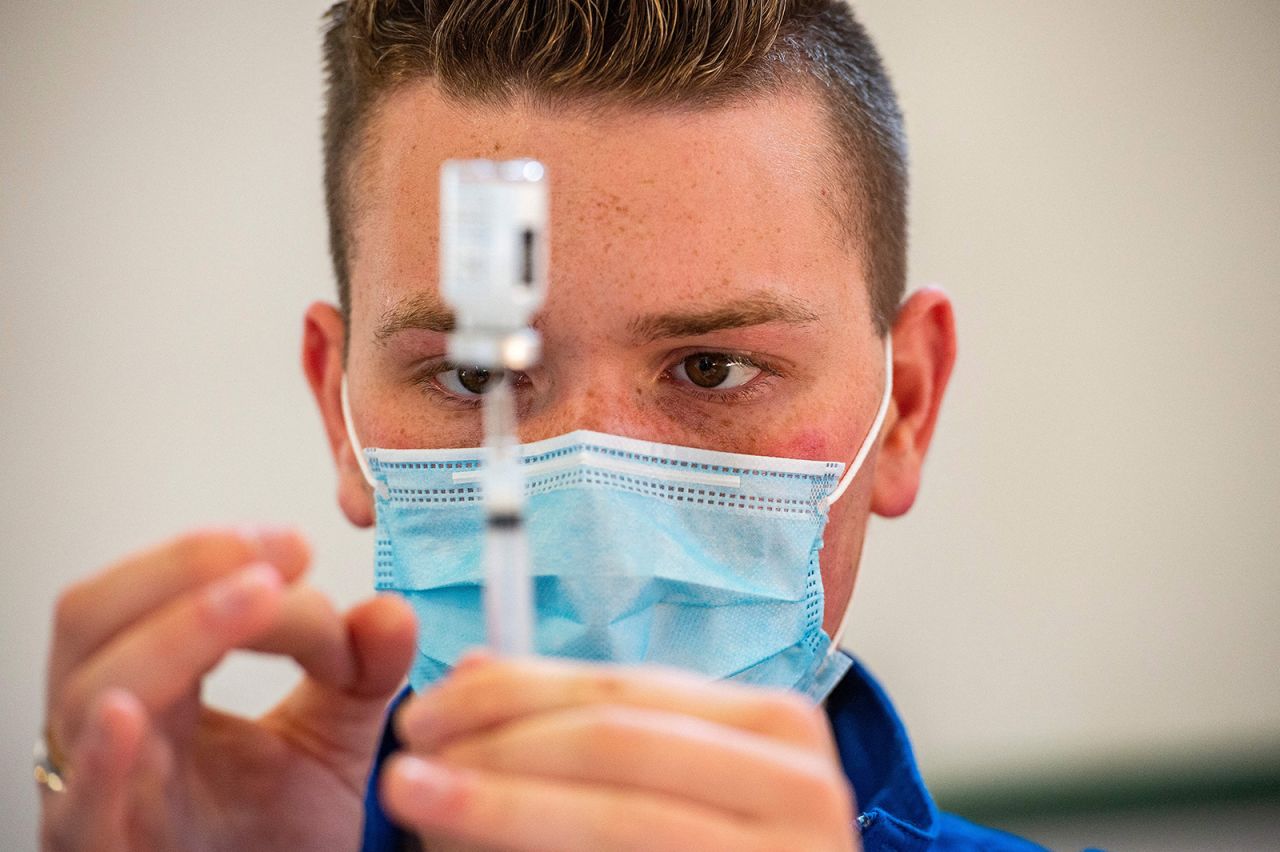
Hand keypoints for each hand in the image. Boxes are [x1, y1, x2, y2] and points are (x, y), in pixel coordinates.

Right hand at [40, 528, 416, 851]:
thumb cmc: (277, 840)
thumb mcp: (331, 740)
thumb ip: (364, 672)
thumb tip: (392, 611)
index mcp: (158, 688)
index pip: (155, 595)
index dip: (222, 559)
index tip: (302, 552)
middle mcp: (115, 729)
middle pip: (96, 618)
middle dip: (185, 565)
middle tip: (278, 552)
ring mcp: (100, 792)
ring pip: (91, 691)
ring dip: (177, 631)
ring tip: (257, 596)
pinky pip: (82, 806)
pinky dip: (100, 758)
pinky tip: (131, 716)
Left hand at [383, 654, 860, 851]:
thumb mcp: (663, 778)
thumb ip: (581, 724)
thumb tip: (474, 667)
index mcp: (775, 727)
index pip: (622, 691)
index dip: (511, 693)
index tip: (426, 710)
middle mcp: (801, 783)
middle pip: (615, 742)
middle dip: (496, 746)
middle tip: (409, 761)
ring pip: (616, 815)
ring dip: (500, 806)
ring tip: (419, 799)